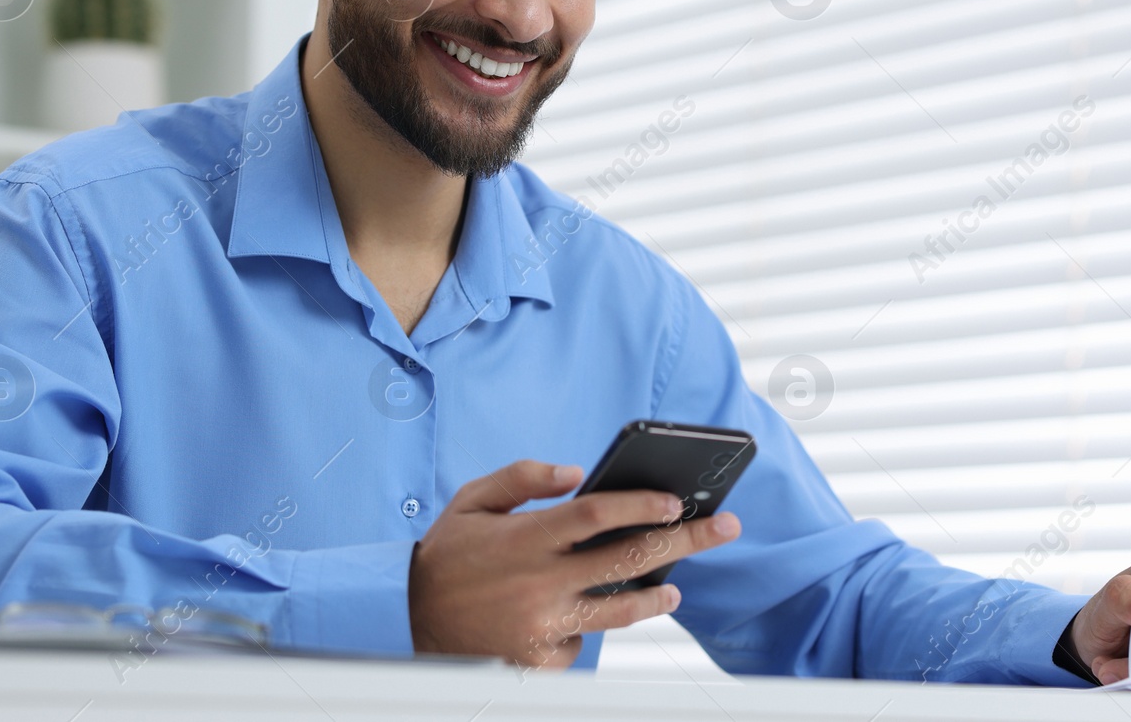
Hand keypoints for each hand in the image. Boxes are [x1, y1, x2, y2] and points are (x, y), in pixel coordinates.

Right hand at [408, 459, 741, 670]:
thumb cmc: (447, 553)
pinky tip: (584, 612)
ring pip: (619, 610)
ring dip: (655, 596)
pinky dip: (589, 626)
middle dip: (685, 541)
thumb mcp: (472, 500)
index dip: (639, 504)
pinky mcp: (539, 659)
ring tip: (674, 587)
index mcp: (525, 538)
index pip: (594, 514)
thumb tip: (574, 472)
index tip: (677, 500)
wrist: (406, 619)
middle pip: (627, 559)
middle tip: (724, 528)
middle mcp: (539, 582)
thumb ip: (523, 477)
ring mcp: (542, 625)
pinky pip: (582, 641)